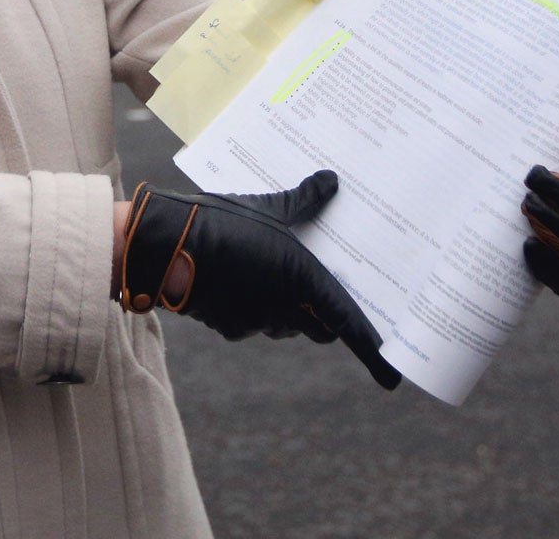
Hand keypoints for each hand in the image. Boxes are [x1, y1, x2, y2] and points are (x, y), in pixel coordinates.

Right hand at [118, 170, 400, 388]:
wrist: (167, 249)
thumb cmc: (223, 224)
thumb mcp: (269, 207)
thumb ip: (304, 200)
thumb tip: (331, 181)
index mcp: (305, 281)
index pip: (348, 324)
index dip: (371, 353)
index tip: (391, 377)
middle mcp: (286, 310)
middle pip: (320, 327)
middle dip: (326, 317)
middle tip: (327, 291)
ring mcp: (256, 322)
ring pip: (286, 324)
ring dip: (290, 309)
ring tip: (282, 275)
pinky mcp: (231, 326)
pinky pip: (254, 321)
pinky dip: (257, 306)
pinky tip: (245, 280)